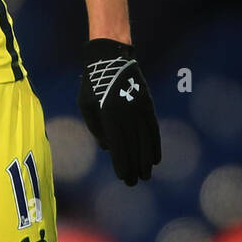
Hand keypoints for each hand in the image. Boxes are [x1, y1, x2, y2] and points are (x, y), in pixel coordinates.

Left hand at [77, 38, 160, 185]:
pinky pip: (153, 128)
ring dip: (146, 159)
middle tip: (134, 182)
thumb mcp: (86, 106)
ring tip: (146, 175)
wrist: (111, 59)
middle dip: (134, 166)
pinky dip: (155, 144)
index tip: (123, 177)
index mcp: (109, 114)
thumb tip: (108, 149)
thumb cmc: (93, 85)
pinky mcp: (148, 104)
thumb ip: (96, 129)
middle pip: (133, 146)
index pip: (118, 145)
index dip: (121, 163)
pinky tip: (156, 158)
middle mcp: (127, 112)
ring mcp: (139, 108)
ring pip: (146, 139)